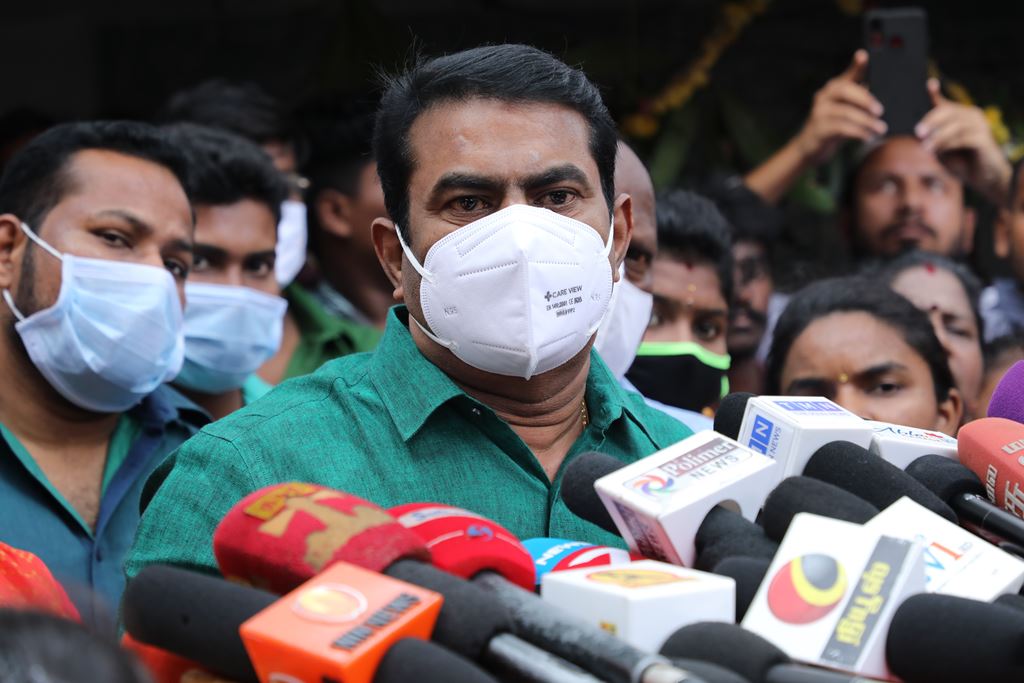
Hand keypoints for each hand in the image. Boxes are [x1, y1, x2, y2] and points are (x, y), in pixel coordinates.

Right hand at [794, 50, 886, 165]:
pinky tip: (867, 137)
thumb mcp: (849, 111)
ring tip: (880, 129)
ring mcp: (819, 112)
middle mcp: (824, 96)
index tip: (863, 56)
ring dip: (866, 121)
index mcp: (835, 88)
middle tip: (880, 111)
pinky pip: (840, 128)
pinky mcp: (818, 128)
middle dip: (865, 99)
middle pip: (845, 90)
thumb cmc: (834, 126)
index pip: (849, 73)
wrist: (811, 147)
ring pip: (845, 112)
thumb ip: (862, 101)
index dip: (856, 65)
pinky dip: (857, 132)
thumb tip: (883, 101)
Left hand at [916, 79, 1011, 204]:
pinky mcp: (984, 139)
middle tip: (917, 133)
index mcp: (961, 116)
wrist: (981, 177)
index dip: (936, 93)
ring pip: (955, 125)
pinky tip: (937, 151)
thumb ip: (932, 138)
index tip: (929, 83)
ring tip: (926, 148)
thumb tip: (919, 132)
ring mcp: (980, 126)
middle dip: (931, 121)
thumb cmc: (960, 162)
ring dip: (938, 137)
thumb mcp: (940, 148)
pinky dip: (947, 144)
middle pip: (948, 111)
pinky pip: (963, 138)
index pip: (945, 103)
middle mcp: (972, 116)